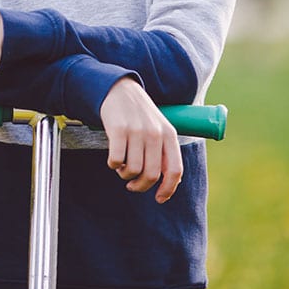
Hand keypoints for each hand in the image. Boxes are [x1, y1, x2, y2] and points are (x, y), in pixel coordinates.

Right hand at [100, 77, 182, 202]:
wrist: (119, 89)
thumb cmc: (140, 115)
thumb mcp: (159, 129)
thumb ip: (165, 152)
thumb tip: (172, 182)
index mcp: (169, 134)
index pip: (175, 170)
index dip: (168, 189)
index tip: (159, 199)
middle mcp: (155, 133)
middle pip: (151, 175)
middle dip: (139, 186)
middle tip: (131, 184)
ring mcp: (137, 130)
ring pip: (132, 170)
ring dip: (124, 174)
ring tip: (122, 167)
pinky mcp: (118, 129)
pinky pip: (116, 160)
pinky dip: (113, 165)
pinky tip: (113, 160)